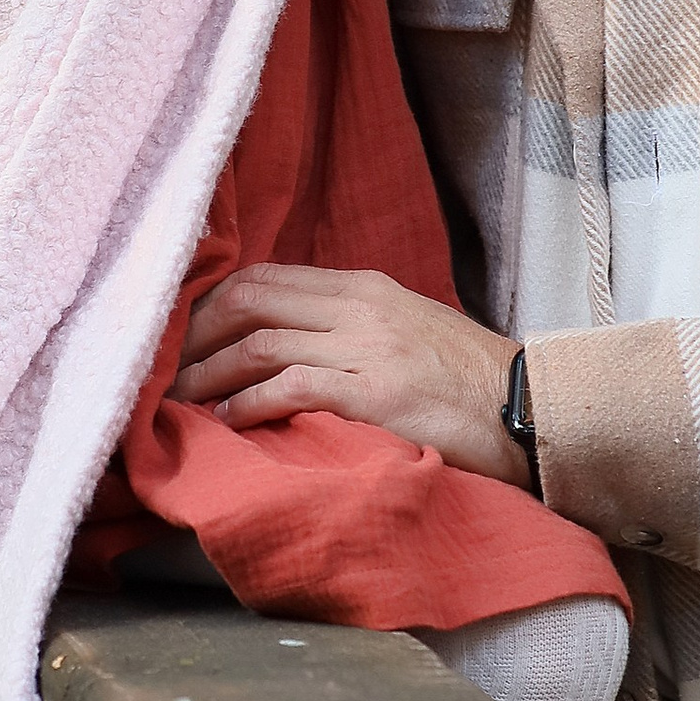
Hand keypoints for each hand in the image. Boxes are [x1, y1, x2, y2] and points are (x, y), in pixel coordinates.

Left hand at [172, 266, 526, 485]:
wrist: (533, 410)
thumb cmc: (470, 382)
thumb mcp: (407, 333)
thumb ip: (352, 327)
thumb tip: (290, 344)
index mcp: (365, 288)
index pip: (265, 278)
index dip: (210, 306)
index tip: (181, 339)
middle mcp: (361, 307)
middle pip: (249, 301)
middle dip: (194, 335)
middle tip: (166, 371)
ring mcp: (369, 347)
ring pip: (259, 343)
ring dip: (208, 374)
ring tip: (181, 402)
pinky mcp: (378, 392)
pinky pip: (292, 387)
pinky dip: (249, 404)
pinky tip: (228, 423)